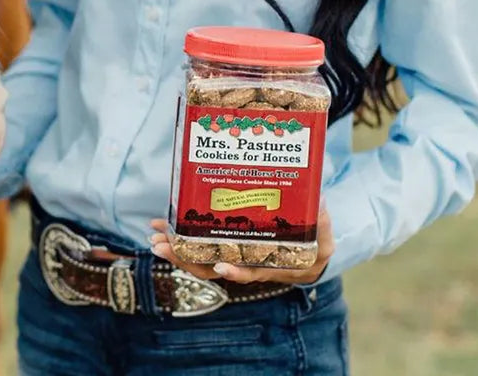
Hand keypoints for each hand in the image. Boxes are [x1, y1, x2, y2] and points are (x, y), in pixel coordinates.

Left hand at [149, 206, 333, 285]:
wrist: (305, 250)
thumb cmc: (315, 243)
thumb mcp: (323, 237)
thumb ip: (321, 224)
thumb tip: (319, 205)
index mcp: (271, 266)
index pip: (250, 273)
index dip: (235, 272)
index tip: (219, 266)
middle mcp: (248, 266)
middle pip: (213, 269)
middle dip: (185, 259)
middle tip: (161, 245)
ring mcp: (233, 257)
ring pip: (200, 260)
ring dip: (176, 250)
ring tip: (154, 236)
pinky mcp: (225, 246)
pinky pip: (199, 247)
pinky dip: (182, 238)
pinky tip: (166, 225)